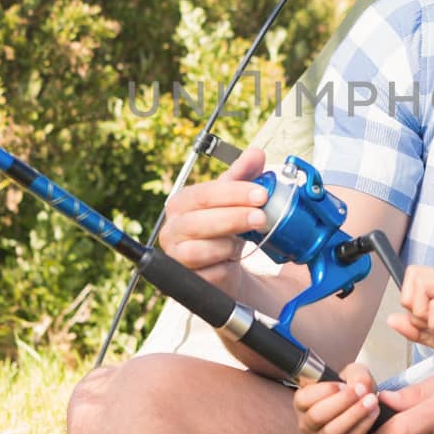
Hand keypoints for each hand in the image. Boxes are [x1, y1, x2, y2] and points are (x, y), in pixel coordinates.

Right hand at [156, 146, 269, 296]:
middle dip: (234, 218)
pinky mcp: (184, 280)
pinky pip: (206, 275)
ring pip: (197, 251)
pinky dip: (224, 268)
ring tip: (243, 242)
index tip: (261, 194)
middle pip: (197, 223)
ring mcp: (175, 256)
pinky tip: (232, 262)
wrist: (225, 264)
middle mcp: (172, 229)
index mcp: (181, 203)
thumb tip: (255, 153)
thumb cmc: (225, 228)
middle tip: (262, 217)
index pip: (203, 194)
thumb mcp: (235, 199)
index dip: (234, 193)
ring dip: (227, 245)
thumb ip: (243, 175)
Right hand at [293, 363, 380, 433]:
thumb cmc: (351, 389)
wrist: (364, 407)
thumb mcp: (352, 374)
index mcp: (303, 403)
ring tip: (371, 400)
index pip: (303, 399)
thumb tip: (359, 385)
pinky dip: (364, 424)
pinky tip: (374, 412)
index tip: (343, 384)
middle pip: (317, 416)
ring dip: (354, 414)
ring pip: (332, 431)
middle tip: (361, 390)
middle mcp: (308, 424)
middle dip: (341, 402)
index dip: (323, 391)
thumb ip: (355, 374)